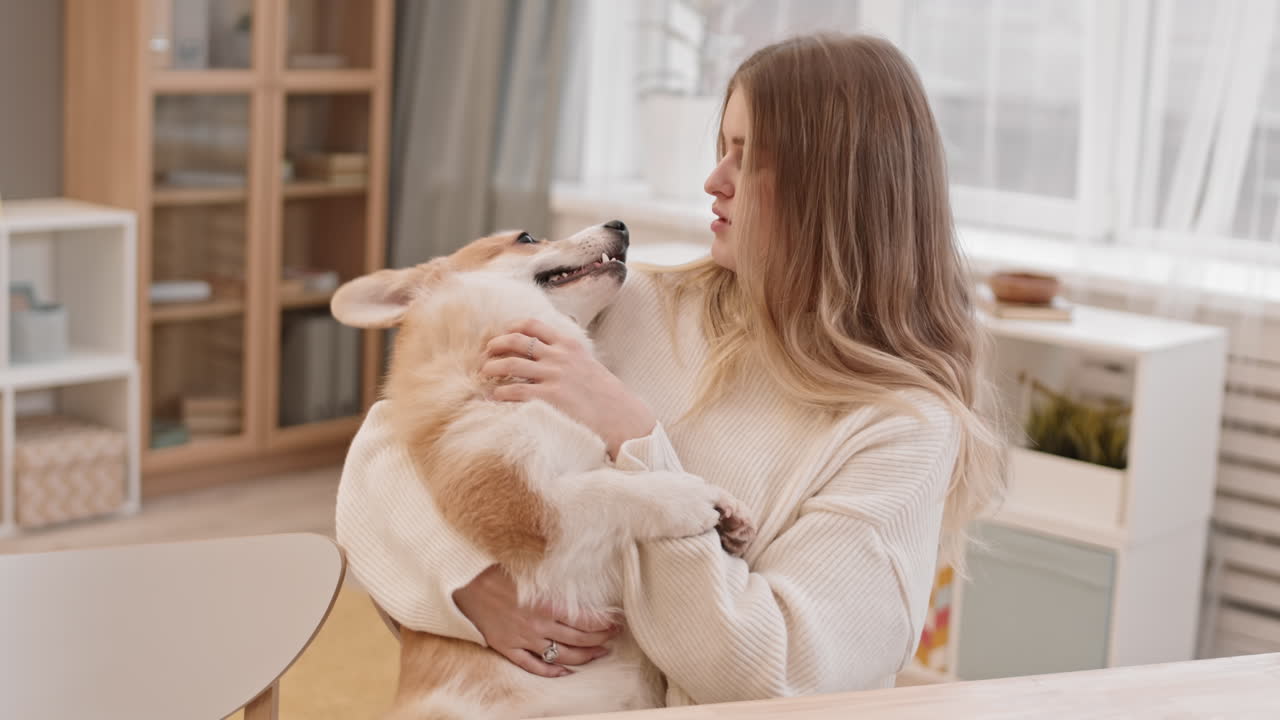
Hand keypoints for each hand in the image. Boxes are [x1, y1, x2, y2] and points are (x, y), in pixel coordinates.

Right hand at [453, 565, 620, 676]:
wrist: (459, 584)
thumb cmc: (493, 567)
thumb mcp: (527, 561)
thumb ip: (552, 564)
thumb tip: (575, 550)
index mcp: (546, 603)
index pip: (585, 620)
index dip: (605, 623)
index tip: (617, 621)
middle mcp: (537, 625)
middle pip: (579, 640)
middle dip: (601, 640)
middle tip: (614, 637)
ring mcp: (522, 639)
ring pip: (562, 656)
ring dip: (584, 657)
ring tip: (599, 653)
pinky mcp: (507, 648)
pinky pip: (533, 666)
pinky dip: (552, 671)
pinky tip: (565, 671)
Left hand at [480, 318, 656, 458]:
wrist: (622, 417)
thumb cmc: (606, 396)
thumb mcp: (589, 365)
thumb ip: (568, 357)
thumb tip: (546, 356)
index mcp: (569, 345)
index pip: (533, 325)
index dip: (512, 328)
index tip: (502, 335)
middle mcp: (559, 356)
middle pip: (516, 341)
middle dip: (496, 345)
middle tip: (487, 353)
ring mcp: (553, 376)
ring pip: (510, 364)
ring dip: (492, 367)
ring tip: (485, 372)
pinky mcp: (549, 398)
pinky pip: (514, 391)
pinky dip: (499, 392)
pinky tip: (495, 396)